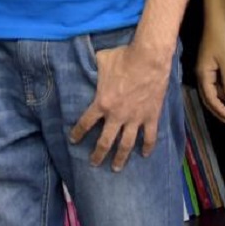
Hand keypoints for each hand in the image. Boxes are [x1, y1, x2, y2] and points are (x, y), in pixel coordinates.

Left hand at [70, 42, 169, 171]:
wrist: (148, 58)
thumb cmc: (124, 57)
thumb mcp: (102, 60)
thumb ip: (94, 66)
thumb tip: (86, 61)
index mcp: (102, 103)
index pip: (85, 123)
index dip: (78, 133)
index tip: (73, 140)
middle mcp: (117, 116)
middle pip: (105, 141)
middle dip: (98, 155)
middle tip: (93, 163)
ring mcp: (135, 118)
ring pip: (126, 145)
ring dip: (120, 158)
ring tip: (116, 168)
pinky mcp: (151, 116)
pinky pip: (149, 137)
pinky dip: (148, 147)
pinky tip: (145, 155)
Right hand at [195, 19, 224, 125]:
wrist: (217, 20)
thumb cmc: (222, 38)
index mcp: (203, 75)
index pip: (211, 99)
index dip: (221, 111)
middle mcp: (202, 75)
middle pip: (209, 99)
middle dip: (220, 112)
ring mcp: (206, 70)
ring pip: (212, 92)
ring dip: (221, 103)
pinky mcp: (211, 66)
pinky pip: (216, 84)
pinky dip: (223, 93)